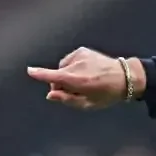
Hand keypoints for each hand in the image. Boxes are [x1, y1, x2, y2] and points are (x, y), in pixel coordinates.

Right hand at [27, 47, 144, 109]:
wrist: (125, 77)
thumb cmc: (107, 94)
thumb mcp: (88, 104)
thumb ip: (67, 100)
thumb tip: (50, 95)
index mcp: (78, 80)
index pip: (54, 76)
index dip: (40, 74)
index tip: (30, 71)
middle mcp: (77, 66)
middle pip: (57, 76)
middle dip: (60, 84)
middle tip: (75, 91)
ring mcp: (80, 56)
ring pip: (63, 68)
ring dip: (67, 75)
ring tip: (83, 81)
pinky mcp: (83, 50)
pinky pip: (70, 61)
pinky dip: (73, 67)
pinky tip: (85, 72)